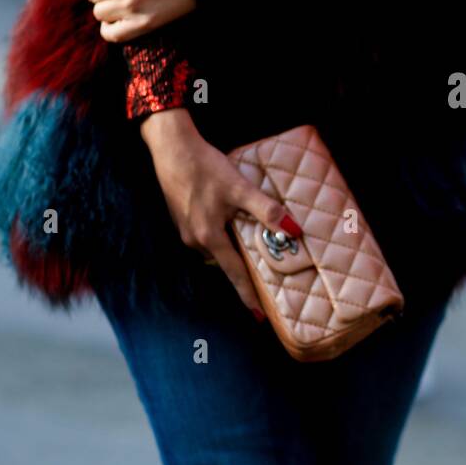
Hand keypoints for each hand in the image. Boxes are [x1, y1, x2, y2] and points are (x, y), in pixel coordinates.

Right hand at [139, 109, 302, 316]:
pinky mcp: (182, 218)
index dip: (248, 295)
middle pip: (225, 262)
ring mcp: (185, 230)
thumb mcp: (240, 188)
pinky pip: (207, 236)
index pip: (235, 274)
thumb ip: (266, 210)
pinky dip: (222, 236)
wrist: (172, 147)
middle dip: (243, 271)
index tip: (259, 317)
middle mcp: (194, 240)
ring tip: (251, 245)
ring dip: (232, 249)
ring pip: (216, 248)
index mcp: (209, 237)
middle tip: (265, 278)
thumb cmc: (205, 167)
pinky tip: (231, 222)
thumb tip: (293, 230)